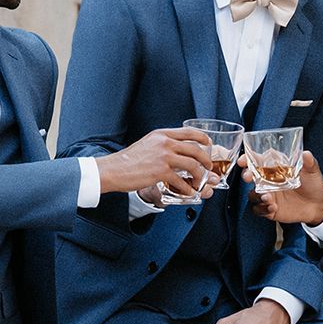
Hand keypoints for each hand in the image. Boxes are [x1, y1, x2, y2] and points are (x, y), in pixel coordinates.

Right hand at [98, 129, 213, 198]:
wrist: (114, 169)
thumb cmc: (128, 160)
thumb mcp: (147, 144)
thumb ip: (161, 144)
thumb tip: (175, 150)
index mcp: (161, 134)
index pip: (189, 131)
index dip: (202, 138)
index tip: (208, 143)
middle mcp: (164, 143)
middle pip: (195, 148)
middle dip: (206, 159)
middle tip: (208, 166)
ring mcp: (164, 157)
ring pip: (192, 164)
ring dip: (200, 175)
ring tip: (201, 181)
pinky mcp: (161, 172)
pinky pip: (181, 181)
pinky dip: (188, 188)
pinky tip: (189, 192)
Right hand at [244, 149, 322, 224]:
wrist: (318, 205)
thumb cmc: (313, 184)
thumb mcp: (312, 171)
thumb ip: (308, 162)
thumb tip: (306, 154)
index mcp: (274, 168)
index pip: (256, 161)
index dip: (247, 160)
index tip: (243, 161)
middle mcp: (267, 181)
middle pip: (250, 176)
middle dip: (247, 175)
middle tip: (249, 177)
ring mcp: (267, 195)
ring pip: (252, 195)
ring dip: (257, 196)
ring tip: (268, 197)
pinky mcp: (269, 209)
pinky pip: (259, 210)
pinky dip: (263, 209)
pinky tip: (272, 208)